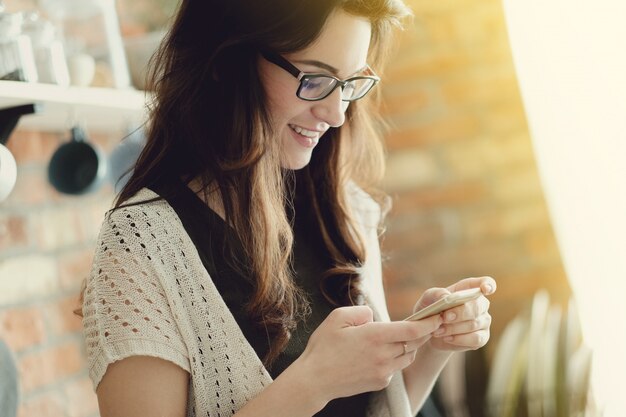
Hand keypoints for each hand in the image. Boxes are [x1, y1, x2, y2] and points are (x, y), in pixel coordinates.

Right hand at [295, 305, 441, 404]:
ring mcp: (383, 371)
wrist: (315, 380)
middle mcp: (383, 354)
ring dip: (408, 346)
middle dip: (422, 333)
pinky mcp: (380, 382)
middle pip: (414, 342)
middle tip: (426, 324)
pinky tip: (381, 354)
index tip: (438, 316)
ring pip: (407, 356)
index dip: (429, 323)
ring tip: (398, 338)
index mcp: (374, 336)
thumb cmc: (323, 346)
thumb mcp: (337, 317)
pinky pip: (396, 368)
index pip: (412, 329)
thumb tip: (375, 318)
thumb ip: (362, 312)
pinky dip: (395, 359)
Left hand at [413, 277, 495, 351]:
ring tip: (438, 330)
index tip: (485, 289)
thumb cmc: (432, 309)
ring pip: (474, 324)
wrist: (430, 331)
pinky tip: (447, 338)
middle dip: (460, 312)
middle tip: (444, 317)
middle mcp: (481, 304)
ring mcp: (483, 321)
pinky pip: (476, 339)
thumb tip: (447, 297)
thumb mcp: (429, 297)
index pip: (487, 283)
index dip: (488, 285)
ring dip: (454, 328)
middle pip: (478, 306)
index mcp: (470, 289)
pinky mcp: (482, 337)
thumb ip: (437, 293)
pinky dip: (459, 339)